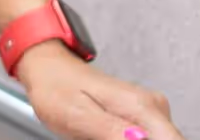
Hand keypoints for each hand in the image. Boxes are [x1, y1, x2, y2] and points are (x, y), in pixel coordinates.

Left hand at [14, 40, 187, 139]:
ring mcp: (148, 110)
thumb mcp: (79, 116)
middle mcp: (152, 107)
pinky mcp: (141, 116)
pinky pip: (143, 137)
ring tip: (95, 134)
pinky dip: (123, 139)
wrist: (46, 68)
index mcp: (142, 107)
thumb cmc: (56, 87)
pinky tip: (102, 134)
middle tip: (99, 136)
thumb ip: (113, 133)